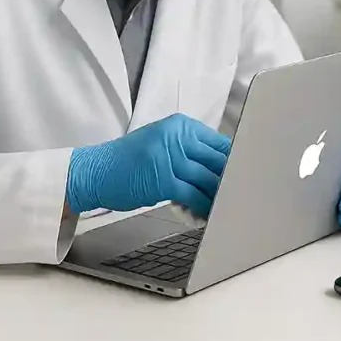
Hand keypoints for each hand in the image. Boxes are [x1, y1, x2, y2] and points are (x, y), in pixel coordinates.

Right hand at [66, 113, 230, 216]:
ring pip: (209, 179)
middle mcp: (177, 137)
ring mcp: (170, 157)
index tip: (245, 176)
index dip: (235, 162)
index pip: (219, 143)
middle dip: (231, 180)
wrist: (95, 171)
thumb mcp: (161, 143)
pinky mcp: (163, 179)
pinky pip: (194, 195)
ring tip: (225, 208)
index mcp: (180, 125)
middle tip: (241, 195)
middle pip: (219, 160)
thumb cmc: (129, 160)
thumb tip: (222, 166)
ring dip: (219, 196)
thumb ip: (189, 149)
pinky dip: (203, 207)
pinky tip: (206, 215)